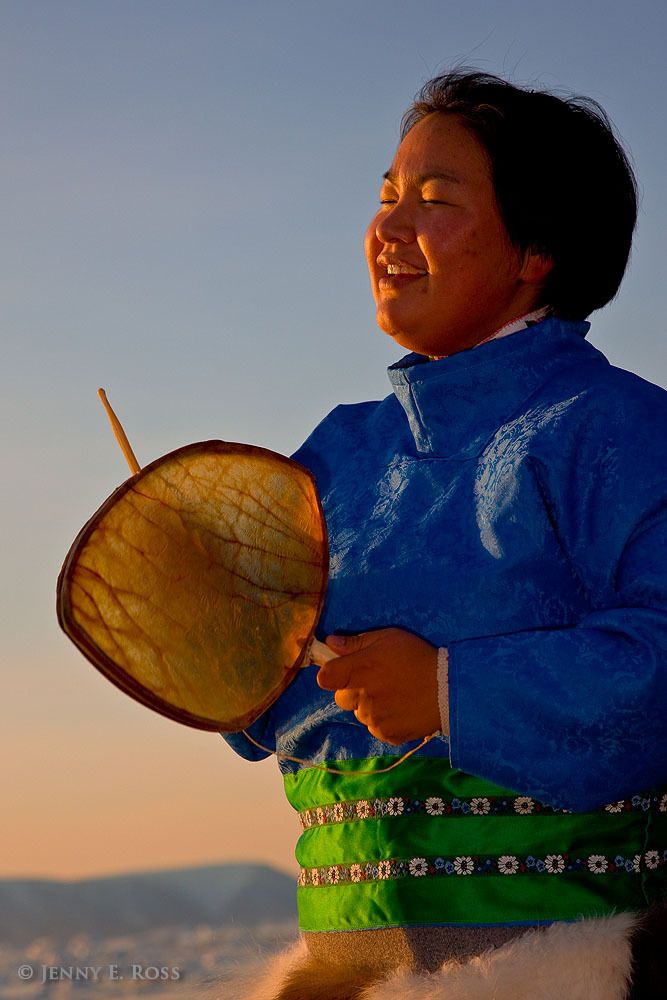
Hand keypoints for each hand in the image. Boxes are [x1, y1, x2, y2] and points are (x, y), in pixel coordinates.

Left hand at [316, 627, 442, 744]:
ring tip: (393, 695)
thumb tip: (330, 642)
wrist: (449, 687)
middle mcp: (362, 697)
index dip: (332, 674)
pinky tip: (400, 709)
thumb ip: (356, 642)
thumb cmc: (417, 657)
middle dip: (353, 690)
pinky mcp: (387, 734)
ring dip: (369, 706)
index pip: (325, 678)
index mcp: (359, 670)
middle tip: (376, 681)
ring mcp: (374, 719)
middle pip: (341, 698)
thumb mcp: (388, 638)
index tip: (343, 671)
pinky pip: (376, 728)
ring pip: (360, 714)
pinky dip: (384, 721)